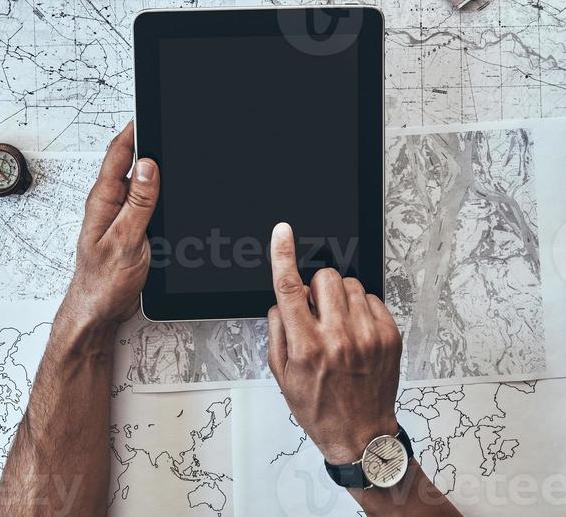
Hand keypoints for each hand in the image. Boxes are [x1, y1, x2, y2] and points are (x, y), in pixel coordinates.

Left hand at [62, 121, 159, 329]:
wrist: (97, 313)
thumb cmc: (102, 283)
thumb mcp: (125, 240)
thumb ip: (138, 203)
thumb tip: (148, 165)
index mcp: (103, 199)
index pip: (119, 153)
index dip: (134, 130)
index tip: (148, 112)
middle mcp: (109, 202)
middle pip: (131, 163)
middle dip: (147, 143)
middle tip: (166, 126)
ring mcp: (119, 215)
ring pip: (141, 182)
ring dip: (154, 168)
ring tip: (172, 152)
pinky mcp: (130, 228)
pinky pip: (145, 201)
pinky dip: (158, 191)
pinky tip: (169, 191)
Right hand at [267, 222, 401, 464]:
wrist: (362, 435)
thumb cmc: (319, 408)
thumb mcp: (283, 375)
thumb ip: (278, 331)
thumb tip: (284, 299)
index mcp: (307, 346)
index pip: (290, 288)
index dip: (282, 254)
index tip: (282, 232)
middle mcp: (338, 337)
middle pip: (325, 277)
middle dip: (317, 286)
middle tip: (316, 309)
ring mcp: (368, 335)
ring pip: (350, 284)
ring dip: (340, 297)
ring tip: (338, 324)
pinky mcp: (389, 336)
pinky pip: (372, 298)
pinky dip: (361, 308)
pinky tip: (356, 331)